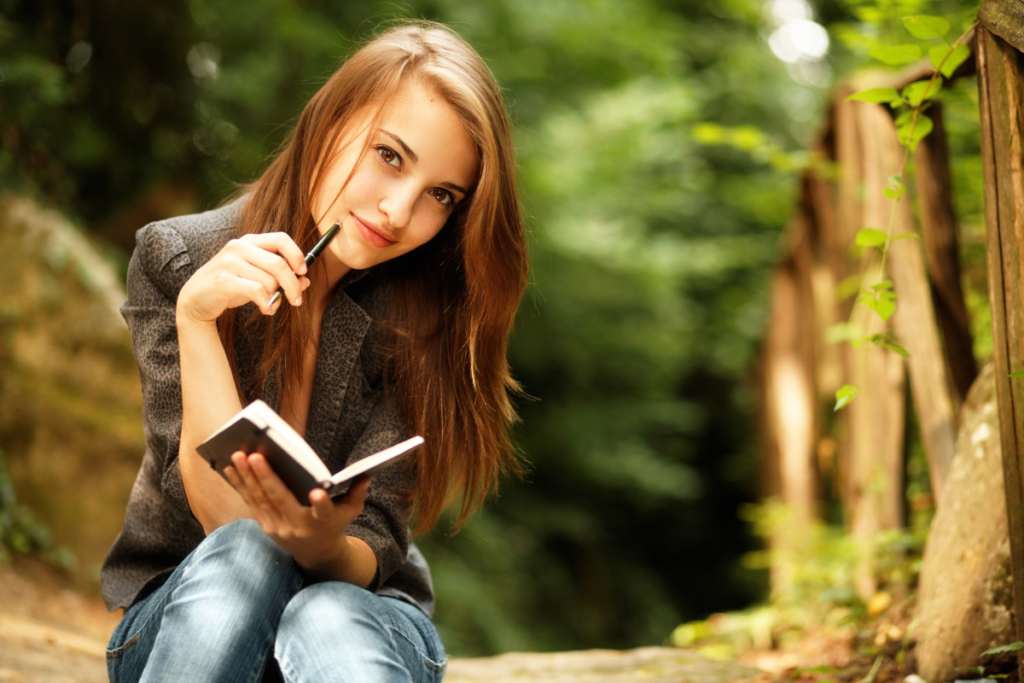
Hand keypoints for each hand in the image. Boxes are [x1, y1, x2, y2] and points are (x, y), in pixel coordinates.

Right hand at [177, 233, 310, 323]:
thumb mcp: (256, 278)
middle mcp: (239, 247)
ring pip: (269, 281)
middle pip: (279, 264)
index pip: (281, 238)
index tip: (303, 271)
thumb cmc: (230, 286)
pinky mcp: (224, 280)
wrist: (196, 299)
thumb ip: (279, 276)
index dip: (296, 255)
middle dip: (293, 285)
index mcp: (249, 241)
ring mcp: (230, 262)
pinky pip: (257, 291)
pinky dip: (267, 303)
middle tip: (297, 301)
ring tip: (271, 306)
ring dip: (276, 298)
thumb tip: (306, 281)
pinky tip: (265, 309)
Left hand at [223, 452, 374, 582]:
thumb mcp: (350, 512)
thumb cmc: (334, 525)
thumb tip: (367, 474)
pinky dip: (241, 485)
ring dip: (247, 478)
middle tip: (254, 456)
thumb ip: (358, 493)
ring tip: (237, 457)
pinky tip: (231, 469)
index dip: (321, 504)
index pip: (324, 513)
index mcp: (324, 522)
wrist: (315, 554)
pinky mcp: (266, 526)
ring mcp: (279, 528)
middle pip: (280, 500)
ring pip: (261, 500)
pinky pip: (251, 503)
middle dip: (266, 477)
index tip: (318, 493)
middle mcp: (299, 527)